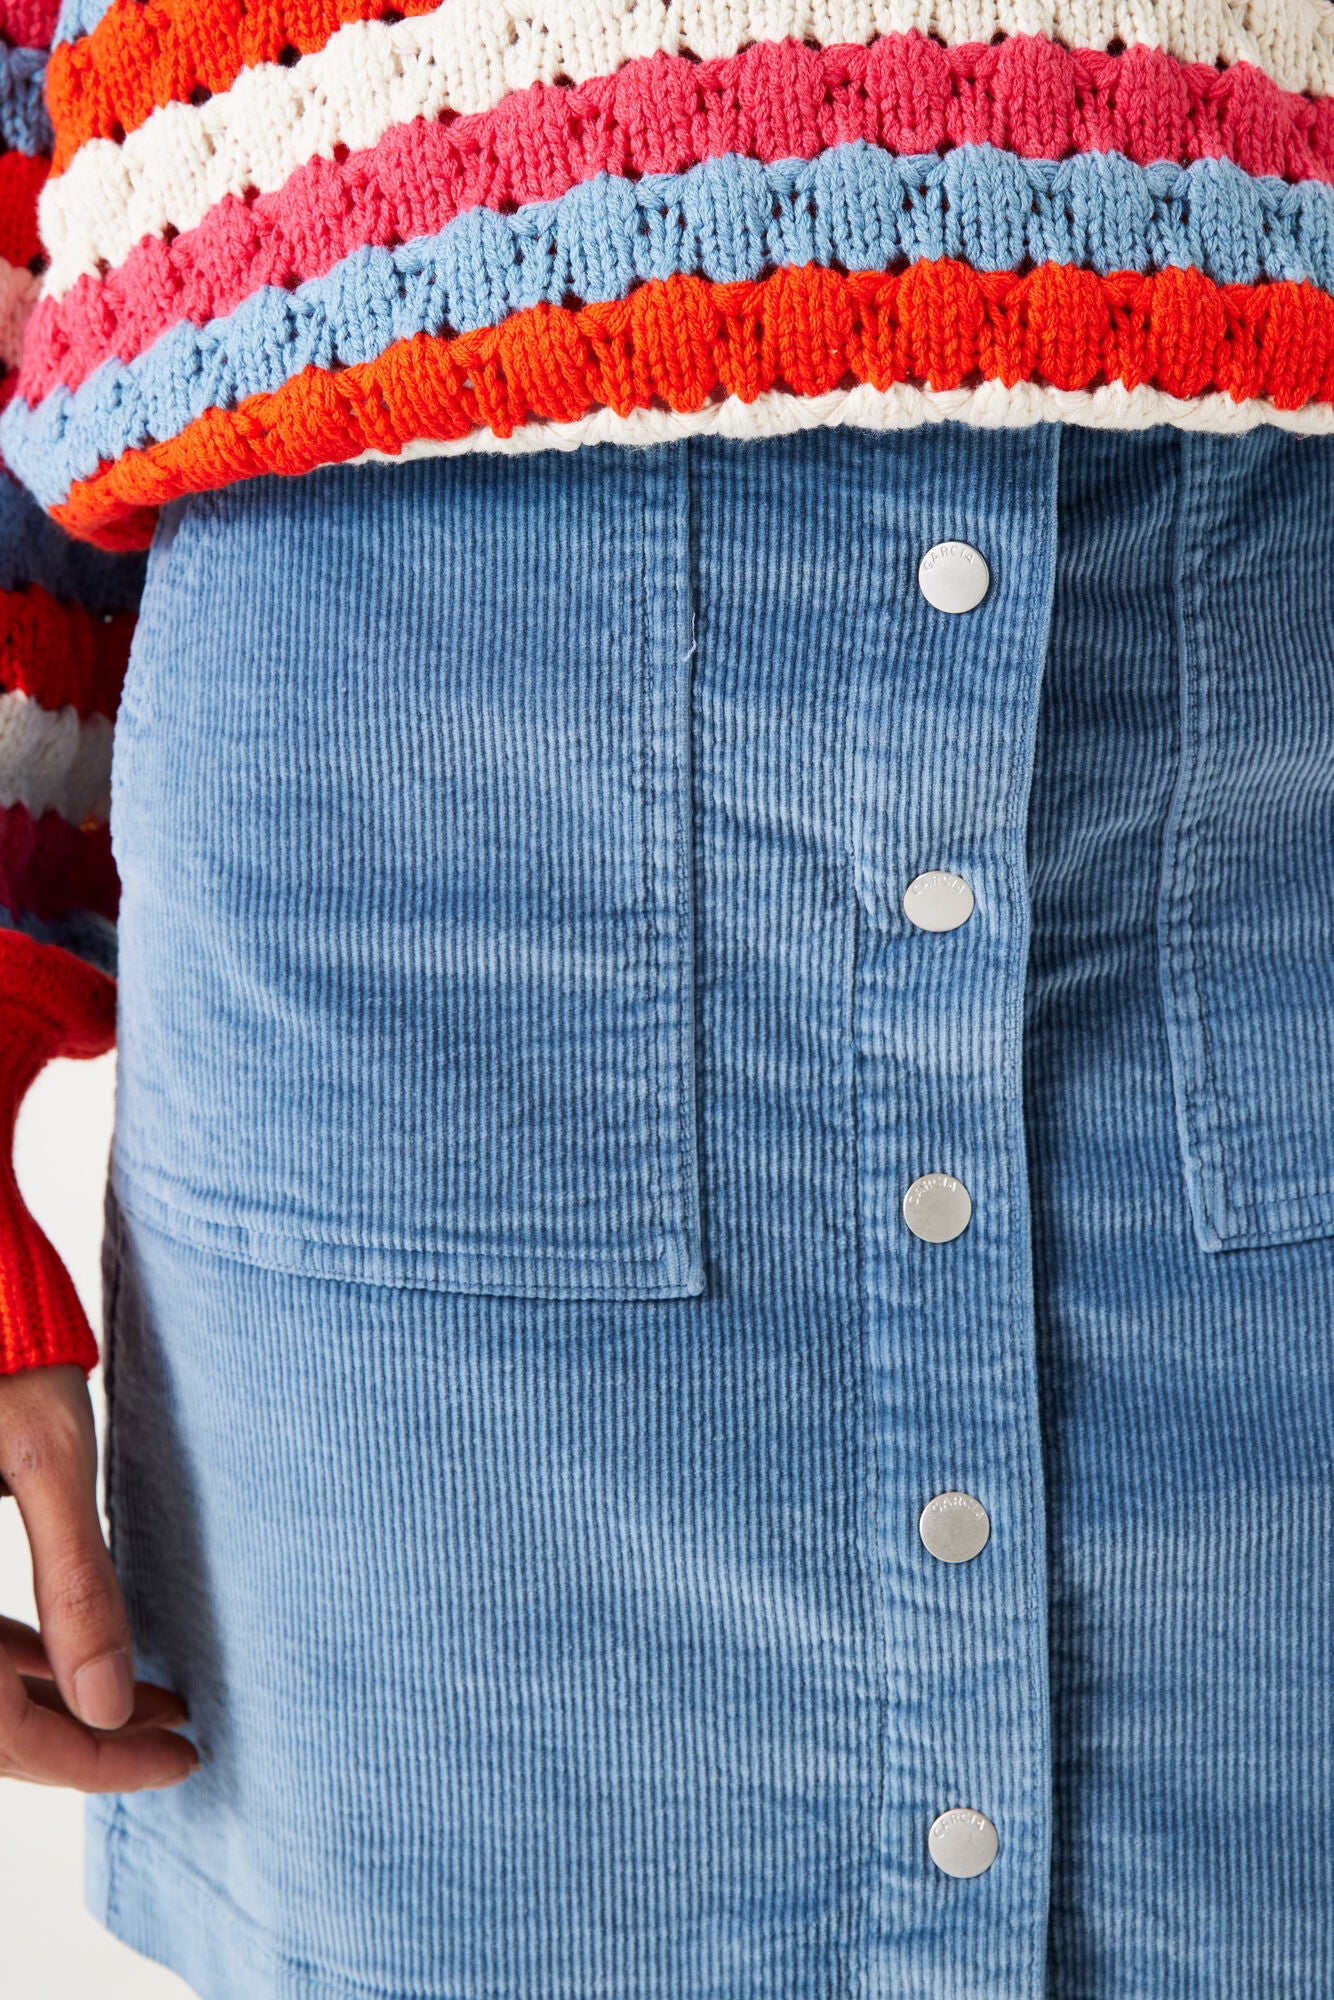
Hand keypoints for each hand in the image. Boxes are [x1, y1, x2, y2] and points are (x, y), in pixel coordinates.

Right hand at [0, 1362, 199, 1789]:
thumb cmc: (0, 1347)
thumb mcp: (47, 1457)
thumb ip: (76, 1582)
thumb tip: (115, 1706)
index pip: (1, 1736)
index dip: (94, 1763)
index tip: (181, 1761)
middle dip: (84, 1739)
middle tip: (179, 1737)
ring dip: (53, 1705)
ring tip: (154, 1703)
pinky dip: (14, 1665)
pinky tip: (78, 1662)